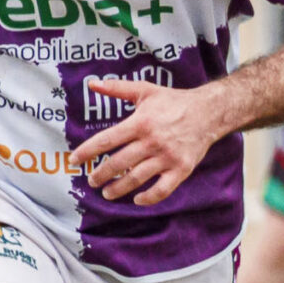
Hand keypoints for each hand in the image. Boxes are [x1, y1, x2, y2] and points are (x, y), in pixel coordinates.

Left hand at [76, 81, 229, 204]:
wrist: (209, 112)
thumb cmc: (174, 101)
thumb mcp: (145, 91)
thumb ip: (117, 88)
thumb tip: (92, 83)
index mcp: (141, 122)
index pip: (107, 140)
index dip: (88, 152)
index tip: (74, 160)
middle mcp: (152, 142)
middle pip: (119, 163)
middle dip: (100, 174)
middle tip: (92, 180)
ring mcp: (167, 157)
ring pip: (136, 179)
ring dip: (118, 189)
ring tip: (108, 192)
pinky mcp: (181, 169)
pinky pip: (162, 190)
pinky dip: (148, 198)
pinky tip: (137, 199)